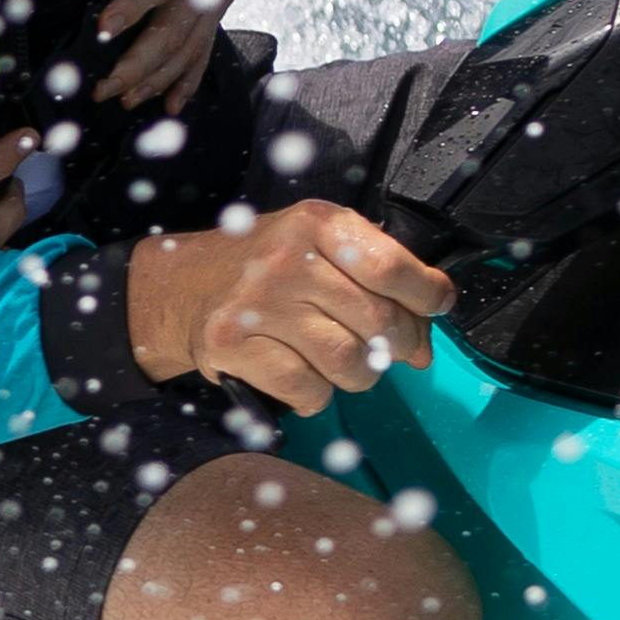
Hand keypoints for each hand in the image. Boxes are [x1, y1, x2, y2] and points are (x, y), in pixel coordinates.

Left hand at [93, 0, 250, 112]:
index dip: (136, 2)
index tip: (104, 25)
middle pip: (177, 27)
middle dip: (141, 61)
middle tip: (104, 87)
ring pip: (190, 45)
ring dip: (158, 77)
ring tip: (123, 101)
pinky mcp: (217, 1)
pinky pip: (205, 46)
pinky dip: (189, 78)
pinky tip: (170, 106)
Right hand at [126, 201, 453, 414]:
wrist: (183, 286)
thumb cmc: (267, 266)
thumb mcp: (318, 246)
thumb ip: (375, 279)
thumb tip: (422, 345)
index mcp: (317, 224)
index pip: (391, 266)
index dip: (425, 294)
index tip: (436, 306)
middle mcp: (287, 258)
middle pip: (378, 321)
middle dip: (398, 345)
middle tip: (389, 350)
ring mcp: (258, 304)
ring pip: (349, 363)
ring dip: (357, 374)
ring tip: (339, 361)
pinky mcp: (235, 346)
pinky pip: (308, 390)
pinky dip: (315, 395)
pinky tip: (302, 376)